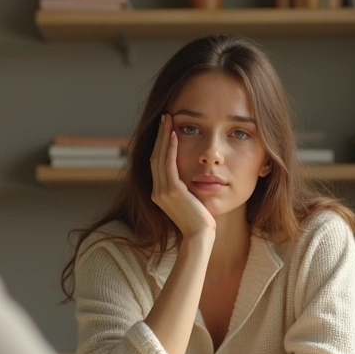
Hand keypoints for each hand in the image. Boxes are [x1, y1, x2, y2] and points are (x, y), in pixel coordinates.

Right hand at [151, 113, 214, 239]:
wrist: (200, 236)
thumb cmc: (200, 221)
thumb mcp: (190, 202)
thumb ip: (185, 189)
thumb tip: (192, 177)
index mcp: (158, 194)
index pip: (156, 163)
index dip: (160, 144)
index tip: (166, 129)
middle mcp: (156, 191)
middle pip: (154, 156)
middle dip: (159, 135)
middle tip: (165, 117)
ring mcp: (162, 191)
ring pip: (159, 156)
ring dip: (164, 136)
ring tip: (168, 119)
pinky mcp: (171, 191)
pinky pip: (169, 164)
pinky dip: (170, 148)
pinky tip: (175, 135)